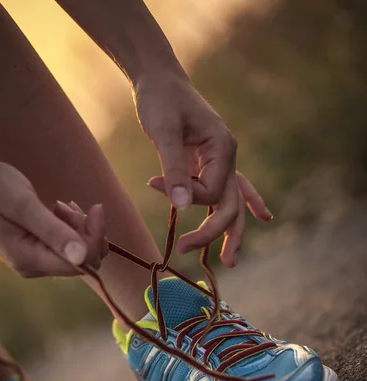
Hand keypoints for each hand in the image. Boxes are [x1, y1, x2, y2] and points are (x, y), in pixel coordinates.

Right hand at [0, 158, 106, 276]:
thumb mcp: (24, 204)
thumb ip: (53, 230)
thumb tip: (82, 256)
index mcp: (28, 259)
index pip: (80, 263)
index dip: (94, 238)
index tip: (96, 208)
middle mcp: (34, 267)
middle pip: (82, 260)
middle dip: (87, 231)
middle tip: (68, 205)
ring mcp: (36, 260)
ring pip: (78, 252)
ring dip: (78, 227)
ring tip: (58, 205)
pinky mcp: (39, 251)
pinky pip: (68, 246)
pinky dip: (71, 227)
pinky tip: (59, 210)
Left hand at [134, 74, 271, 266]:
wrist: (160, 81)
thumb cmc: (160, 100)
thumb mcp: (164, 131)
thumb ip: (174, 168)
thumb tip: (183, 207)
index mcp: (223, 147)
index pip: (213, 190)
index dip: (189, 197)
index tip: (154, 182)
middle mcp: (229, 157)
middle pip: (229, 205)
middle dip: (212, 233)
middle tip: (185, 250)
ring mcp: (223, 162)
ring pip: (233, 203)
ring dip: (231, 232)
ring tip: (231, 262)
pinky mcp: (211, 164)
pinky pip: (230, 189)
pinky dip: (245, 204)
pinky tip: (263, 217)